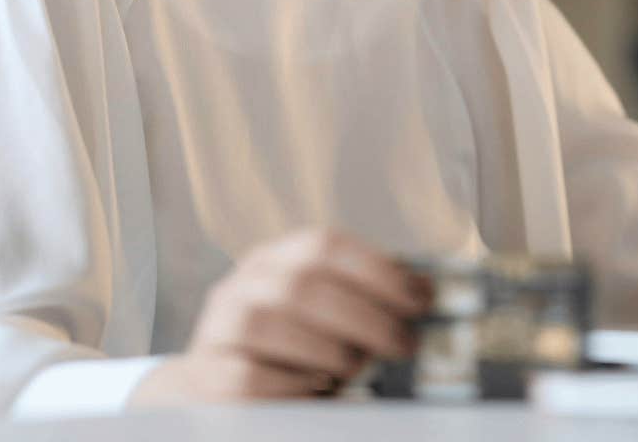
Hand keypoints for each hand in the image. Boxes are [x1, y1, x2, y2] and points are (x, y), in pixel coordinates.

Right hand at [128, 228, 431, 405]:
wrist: (214, 391)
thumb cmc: (288, 352)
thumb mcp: (320, 317)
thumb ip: (362, 303)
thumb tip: (429, 299)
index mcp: (276, 259)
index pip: (325, 244)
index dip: (379, 269)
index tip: (421, 299)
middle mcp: (243, 284)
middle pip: (304, 285)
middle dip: (366, 316)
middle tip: (405, 345)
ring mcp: (219, 328)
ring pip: (271, 324)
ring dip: (329, 350)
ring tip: (358, 369)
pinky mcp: (208, 376)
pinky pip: (251, 377)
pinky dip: (294, 386)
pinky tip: (319, 392)